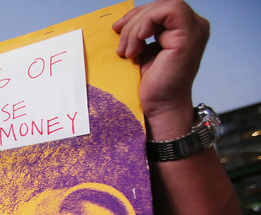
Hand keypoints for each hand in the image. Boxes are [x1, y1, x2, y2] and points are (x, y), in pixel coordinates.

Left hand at [113, 0, 208, 138]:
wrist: (158, 107)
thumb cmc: (150, 85)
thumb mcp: (142, 50)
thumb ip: (139, 33)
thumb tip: (121, 22)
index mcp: (183, 28)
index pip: (157, 8)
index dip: (135, 15)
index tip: (117, 31)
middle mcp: (194, 26)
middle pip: (158, 5)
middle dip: (133, 22)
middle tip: (122, 49)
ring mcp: (195, 29)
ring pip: (160, 6)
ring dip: (136, 27)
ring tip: (128, 52)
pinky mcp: (189, 35)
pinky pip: (166, 11)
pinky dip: (145, 25)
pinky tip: (137, 45)